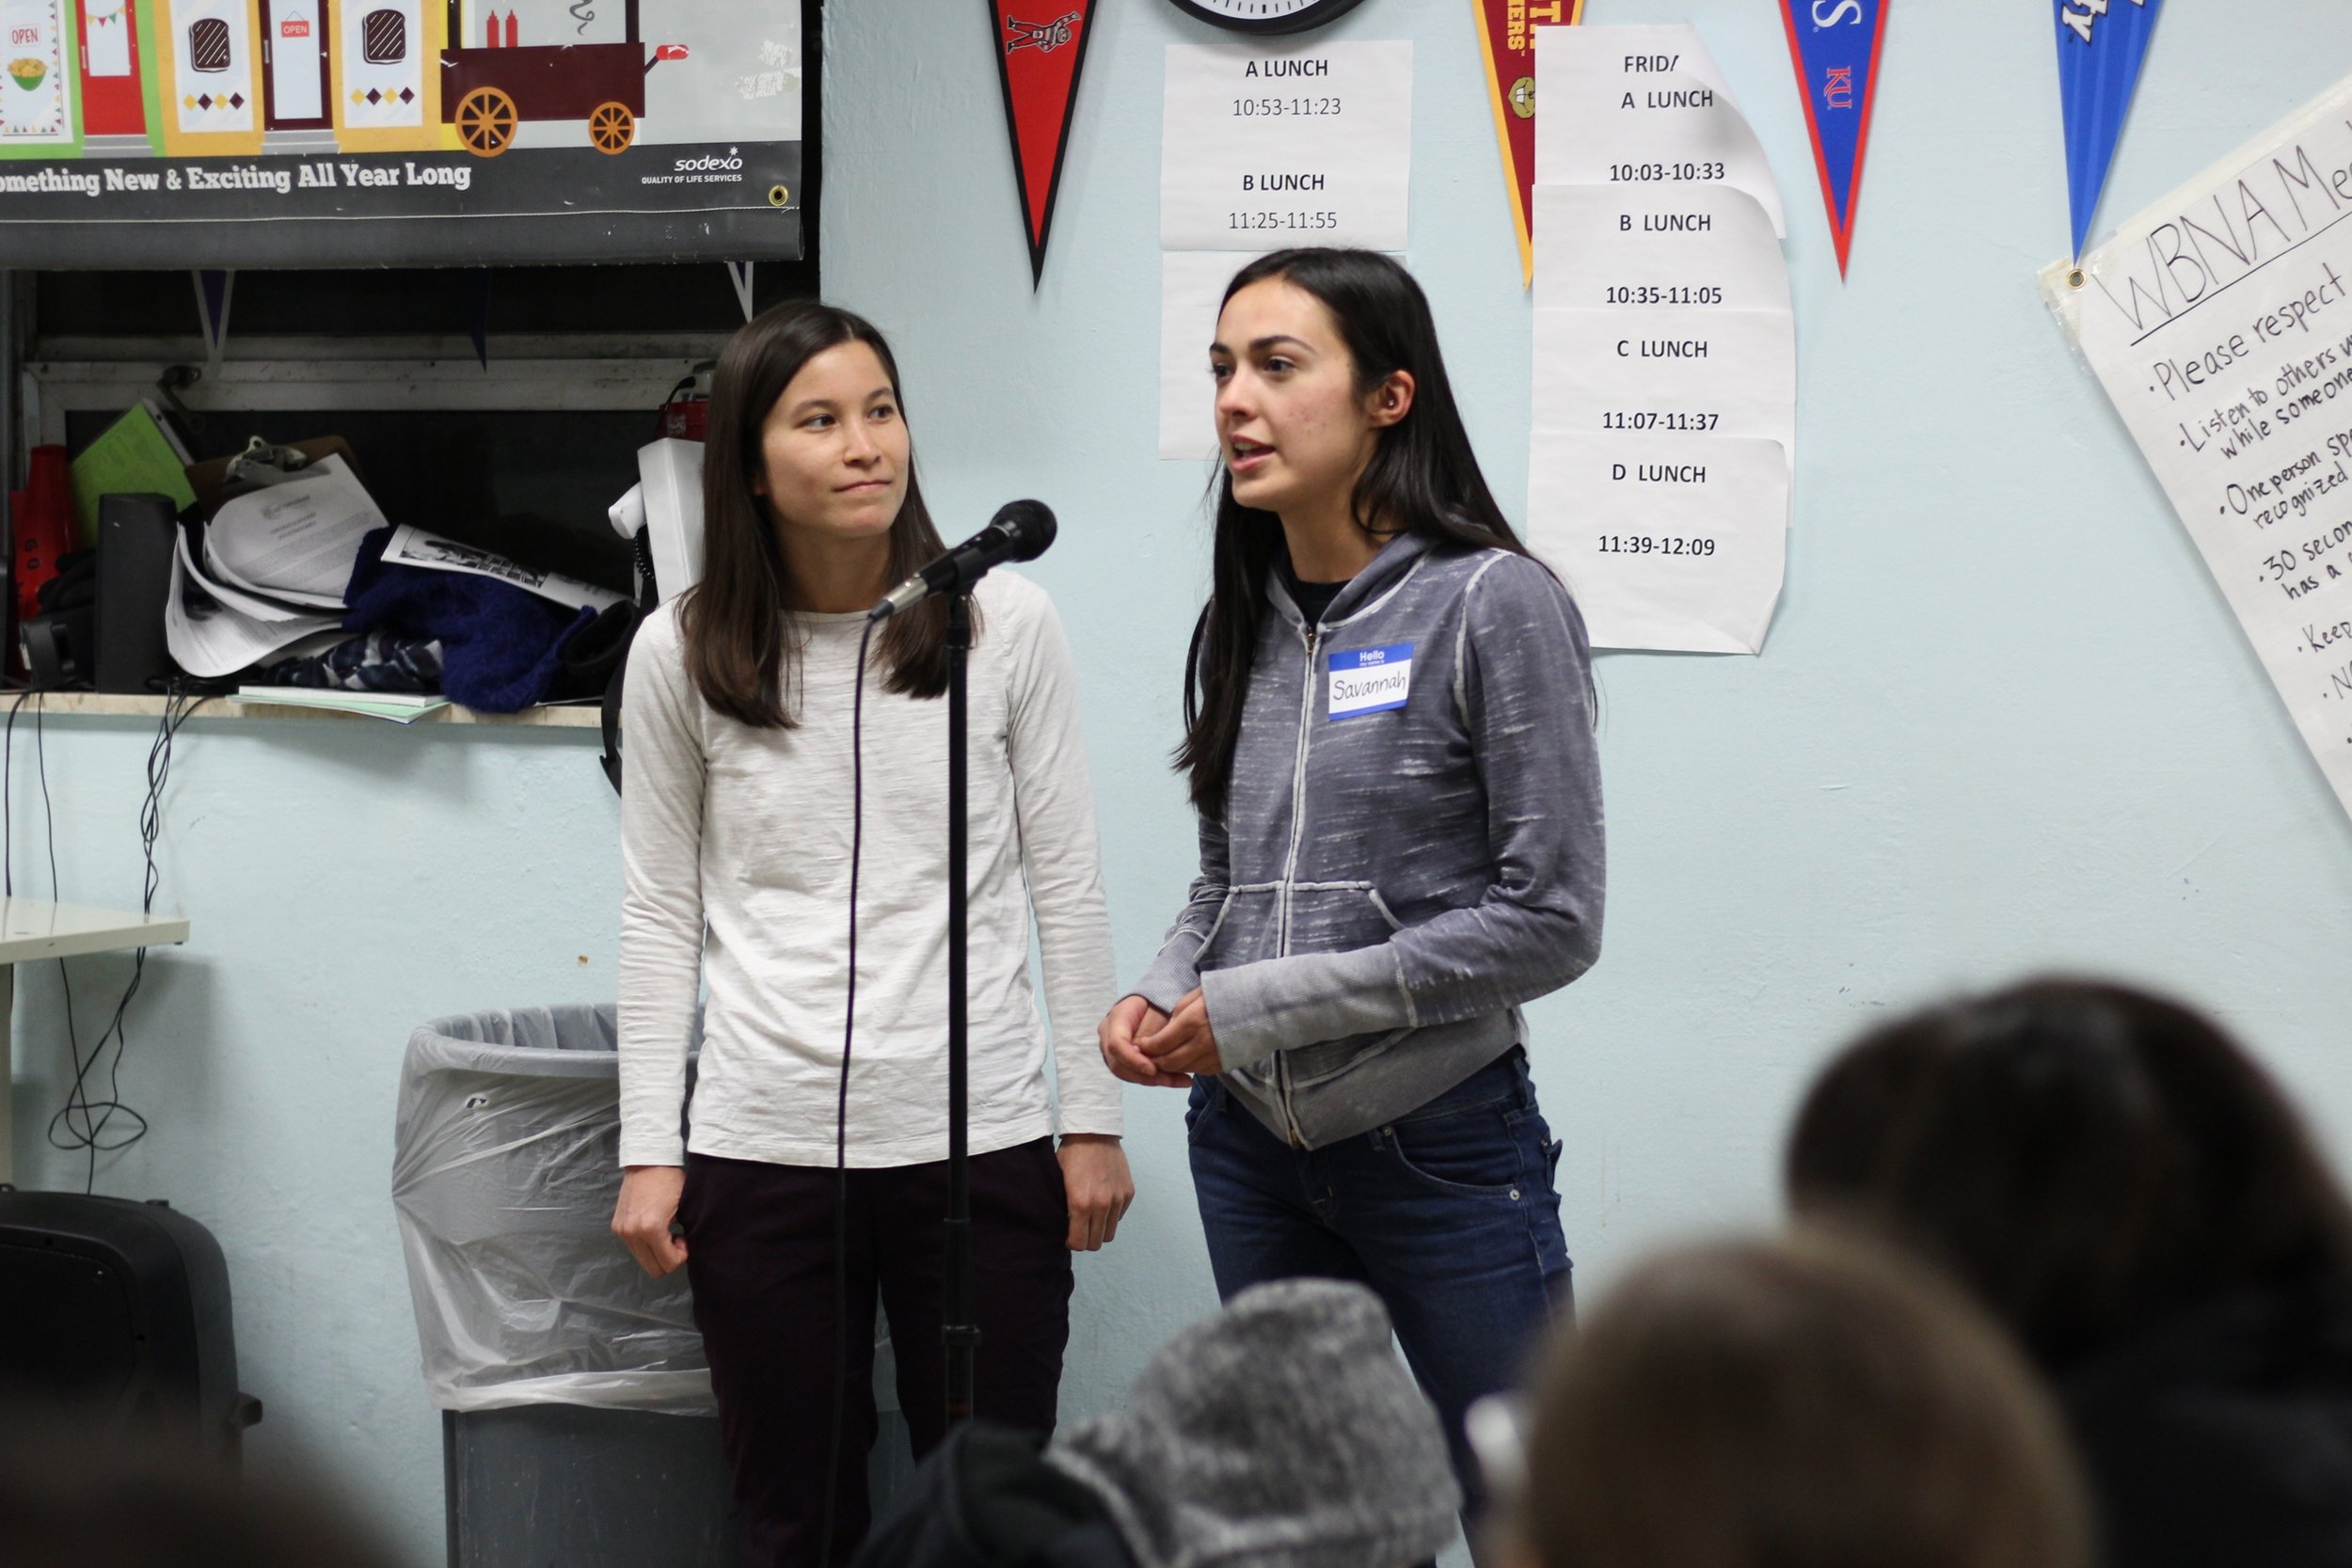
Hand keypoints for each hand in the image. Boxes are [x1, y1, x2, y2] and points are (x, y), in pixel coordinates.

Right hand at [612, 1164, 688, 1277]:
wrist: (647, 1161)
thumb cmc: (671, 1181)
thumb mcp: (684, 1208)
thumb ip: (685, 1233)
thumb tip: (684, 1250)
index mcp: (651, 1229)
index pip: (668, 1264)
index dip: (681, 1256)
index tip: (683, 1238)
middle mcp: (632, 1233)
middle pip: (653, 1269)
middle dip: (668, 1258)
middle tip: (675, 1238)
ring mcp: (621, 1231)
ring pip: (642, 1260)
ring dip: (656, 1252)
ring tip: (665, 1232)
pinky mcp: (616, 1226)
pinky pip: (634, 1248)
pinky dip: (646, 1244)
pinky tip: (653, 1227)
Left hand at [1057, 1134, 1134, 1251]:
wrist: (1093, 1132)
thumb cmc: (1072, 1155)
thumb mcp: (1059, 1182)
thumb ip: (1064, 1208)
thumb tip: (1065, 1227)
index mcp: (1080, 1203)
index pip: (1080, 1242)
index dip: (1073, 1243)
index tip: (1069, 1236)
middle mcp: (1101, 1204)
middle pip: (1097, 1242)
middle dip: (1086, 1240)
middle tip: (1080, 1230)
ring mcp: (1117, 1199)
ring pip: (1110, 1233)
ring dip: (1100, 1230)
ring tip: (1092, 1219)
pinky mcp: (1128, 1193)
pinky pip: (1119, 1216)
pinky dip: (1111, 1215)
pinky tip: (1102, 1203)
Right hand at [1098, 994, 1187, 1087]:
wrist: (1153, 1004)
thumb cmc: (1156, 1004)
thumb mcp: (1158, 1011)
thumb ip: (1151, 1030)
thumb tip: (1143, 1052)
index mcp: (1116, 1018)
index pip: (1116, 1044)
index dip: (1132, 1059)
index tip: (1153, 1070)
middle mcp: (1108, 1035)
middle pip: (1118, 1064)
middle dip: (1145, 1076)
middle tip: (1173, 1080)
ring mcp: (1112, 1050)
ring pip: (1126, 1074)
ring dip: (1153, 1081)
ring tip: (1180, 1080)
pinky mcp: (1122, 1060)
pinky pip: (1134, 1075)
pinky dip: (1155, 1080)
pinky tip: (1177, 1080)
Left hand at [1139, 988, 1222, 1075]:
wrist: (1264, 1005)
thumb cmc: (1228, 993)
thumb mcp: (1197, 995)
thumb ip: (1178, 1014)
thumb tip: (1164, 1031)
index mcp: (1191, 1022)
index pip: (1160, 1043)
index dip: (1146, 1047)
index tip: (1140, 1044)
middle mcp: (1201, 1043)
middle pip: (1168, 1062)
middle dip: (1154, 1061)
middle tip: (1147, 1057)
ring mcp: (1214, 1057)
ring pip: (1183, 1069)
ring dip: (1170, 1066)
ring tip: (1164, 1058)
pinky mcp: (1224, 1065)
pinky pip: (1199, 1071)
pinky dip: (1188, 1067)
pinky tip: (1186, 1058)